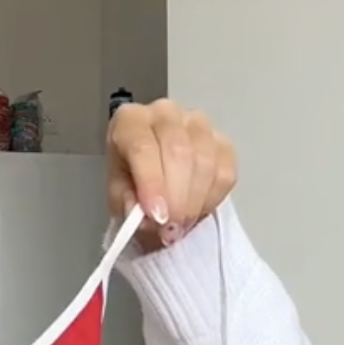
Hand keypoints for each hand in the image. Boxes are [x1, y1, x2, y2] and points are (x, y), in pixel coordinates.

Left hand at [106, 98, 236, 252]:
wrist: (153, 178)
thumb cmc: (132, 181)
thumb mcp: (118, 195)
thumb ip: (127, 202)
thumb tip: (144, 215)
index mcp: (132, 121)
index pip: (143, 147)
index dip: (152, 184)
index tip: (157, 217)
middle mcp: (165, 114)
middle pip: (178, 152)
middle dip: (176, 199)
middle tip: (170, 230)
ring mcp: (197, 124)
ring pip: (205, 162)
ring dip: (194, 202)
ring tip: (179, 226)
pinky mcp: (223, 142)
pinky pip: (225, 173)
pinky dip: (212, 200)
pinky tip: (196, 211)